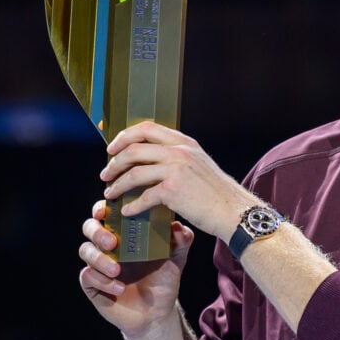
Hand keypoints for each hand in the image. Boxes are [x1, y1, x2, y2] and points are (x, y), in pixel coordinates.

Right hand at [78, 199, 193, 338]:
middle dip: (97, 232)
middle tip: (112, 242)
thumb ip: (181, 241)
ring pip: (85, 251)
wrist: (157, 311)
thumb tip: (178, 227)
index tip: (106, 211)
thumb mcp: (176, 258)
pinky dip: (102, 281)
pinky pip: (87, 276)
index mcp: (125, 231)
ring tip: (117, 271)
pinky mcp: (92, 284)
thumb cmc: (164, 278)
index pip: (108, 212)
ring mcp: (98, 263)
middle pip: (89, 227)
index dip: (103, 207)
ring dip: (99, 259)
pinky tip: (119, 287)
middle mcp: (108, 244)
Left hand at [99, 120, 258, 241]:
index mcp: (184, 142)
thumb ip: (178, 157)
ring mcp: (176, 169)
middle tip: (106, 174)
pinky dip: (132, 205)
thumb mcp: (199, 164)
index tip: (112, 149)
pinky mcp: (173, 190)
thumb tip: (152, 161)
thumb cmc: (216, 192)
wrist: (233, 210)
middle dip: (114, 162)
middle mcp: (179, 151)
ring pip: (134, 173)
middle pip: (134, 148)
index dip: (124, 137)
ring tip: (110, 193)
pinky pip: (143, 196)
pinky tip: (128, 211)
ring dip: (117, 184)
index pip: (147, 128)